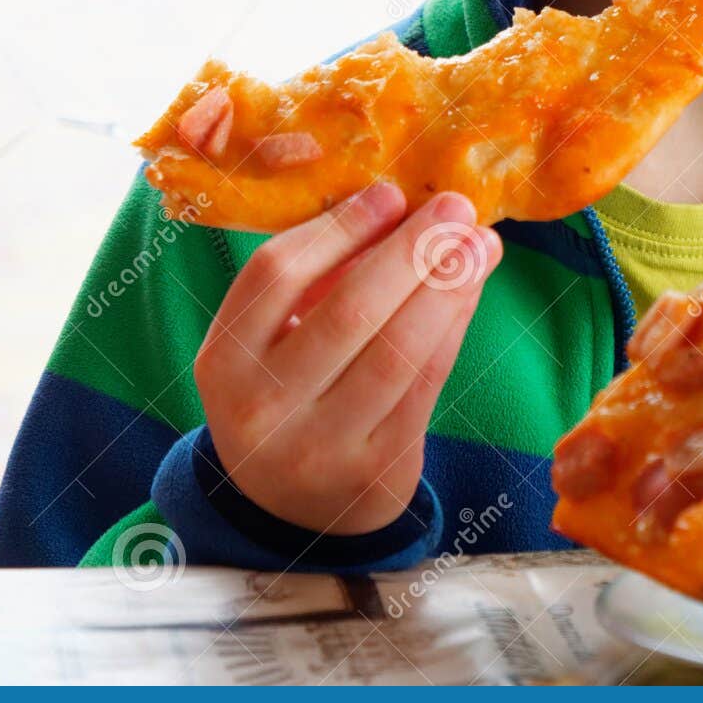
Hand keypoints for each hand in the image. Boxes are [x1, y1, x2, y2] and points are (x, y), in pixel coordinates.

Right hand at [195, 183, 501, 534]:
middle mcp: (263, 407)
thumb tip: (402, 208)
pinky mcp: (374, 471)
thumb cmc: (285, 393)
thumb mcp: (270, 342)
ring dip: (448, 287)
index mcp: (222, 358)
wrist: (291, 509)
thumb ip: (318, 280)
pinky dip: (453, 329)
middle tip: (456, 207)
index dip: (340, 228)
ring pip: (397, 351)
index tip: (391, 193)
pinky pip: (425, 385)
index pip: (277, 274)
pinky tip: (470, 290)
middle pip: (348, 311)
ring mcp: (319, 447)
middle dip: (411, 250)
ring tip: (480, 244)